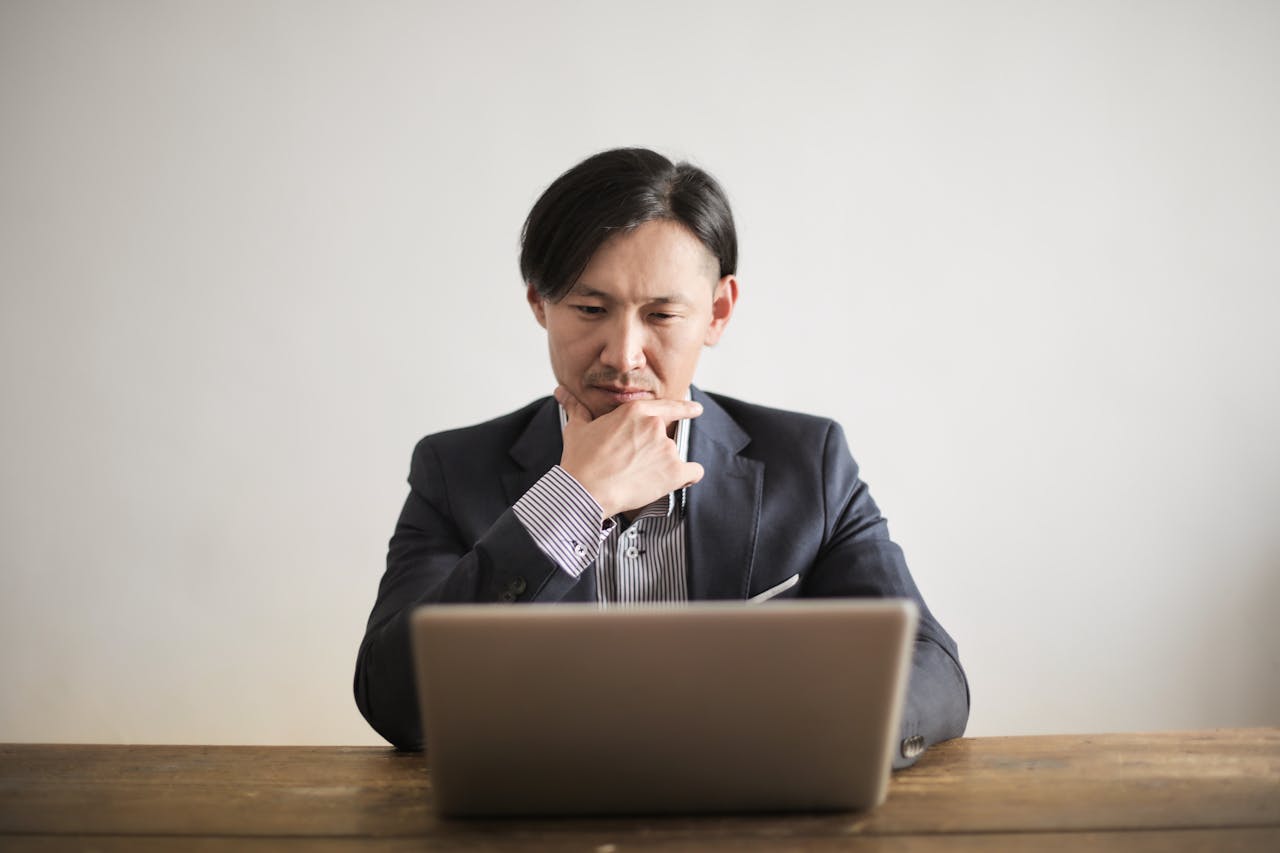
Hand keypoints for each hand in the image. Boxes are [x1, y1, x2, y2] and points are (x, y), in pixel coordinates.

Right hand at [554, 385, 703, 518]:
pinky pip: (693, 472)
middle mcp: (655, 426)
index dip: (685, 408)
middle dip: (654, 451)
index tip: (696, 410)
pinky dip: (687, 478)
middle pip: (666, 437)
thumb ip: (576, 408)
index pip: (669, 406)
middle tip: (635, 466)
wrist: (585, 490)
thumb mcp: (577, 428)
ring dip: (663, 466)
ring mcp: (666, 449)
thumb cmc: (580, 459)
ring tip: (640, 478)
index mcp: (635, 411)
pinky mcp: (673, 472)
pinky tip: (675, 482)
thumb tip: (561, 392)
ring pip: (674, 457)